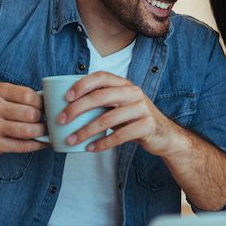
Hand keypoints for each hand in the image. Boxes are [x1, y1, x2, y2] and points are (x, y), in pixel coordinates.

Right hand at [0, 83, 47, 155]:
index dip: (41, 103)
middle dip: (42, 118)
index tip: (43, 107)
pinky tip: (42, 143)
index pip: (29, 96)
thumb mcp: (0, 94)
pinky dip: (37, 145)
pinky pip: (23, 146)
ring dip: (41, 132)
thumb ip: (20, 96)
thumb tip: (48, 102)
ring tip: (43, 130)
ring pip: (28, 131)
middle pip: (31, 114)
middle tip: (44, 120)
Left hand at [58, 72, 186, 155]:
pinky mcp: (146, 126)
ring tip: (71, 140)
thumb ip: (100, 101)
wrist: (163, 134)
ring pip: (108, 118)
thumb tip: (65, 106)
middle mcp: (133, 92)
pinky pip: (120, 136)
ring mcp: (142, 109)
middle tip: (61, 120)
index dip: (82, 85)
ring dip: (86, 131)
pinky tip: (90, 148)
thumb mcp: (119, 105)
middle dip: (77, 109)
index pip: (100, 77)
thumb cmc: (133, 119)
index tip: (65, 98)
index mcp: (124, 84)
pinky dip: (102, 143)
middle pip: (100, 97)